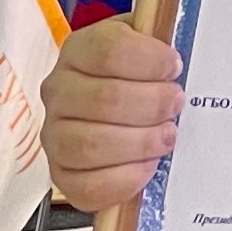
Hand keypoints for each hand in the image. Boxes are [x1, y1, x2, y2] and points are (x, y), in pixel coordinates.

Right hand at [41, 22, 180, 214]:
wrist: (116, 107)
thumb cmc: (137, 74)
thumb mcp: (146, 44)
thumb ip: (160, 44)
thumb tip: (177, 62)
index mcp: (79, 50)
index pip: (108, 50)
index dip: (149, 60)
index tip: (175, 67)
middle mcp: (58, 92)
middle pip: (104, 99)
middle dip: (152, 104)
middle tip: (176, 105)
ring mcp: (54, 135)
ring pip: (91, 145)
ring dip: (139, 143)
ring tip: (166, 136)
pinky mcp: (61, 174)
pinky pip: (86, 186)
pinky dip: (123, 180)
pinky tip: (148, 166)